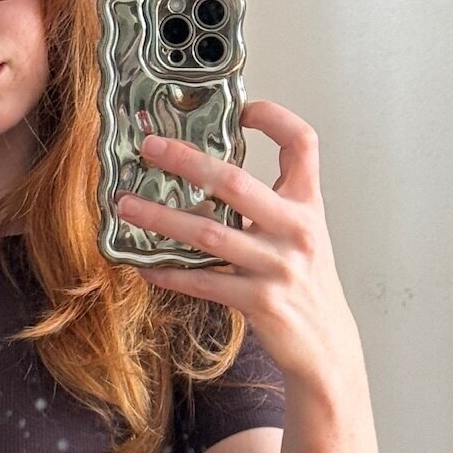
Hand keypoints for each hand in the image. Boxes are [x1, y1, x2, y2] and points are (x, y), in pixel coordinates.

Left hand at [113, 99, 363, 396]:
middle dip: (186, 161)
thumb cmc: (305, 281)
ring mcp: (278, 267)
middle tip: (150, 148)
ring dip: (160, 217)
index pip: (302, 143)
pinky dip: (169, 272)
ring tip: (125, 205)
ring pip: (207, 233)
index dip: (273, 117)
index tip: (241, 108)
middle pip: (236, 182)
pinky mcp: (259, 302)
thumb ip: (270, 201)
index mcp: (308, 205)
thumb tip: (208, 171)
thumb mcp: (301, 232)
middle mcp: (296, 230)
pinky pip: (202, 282)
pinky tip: (144, 265)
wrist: (326, 343)